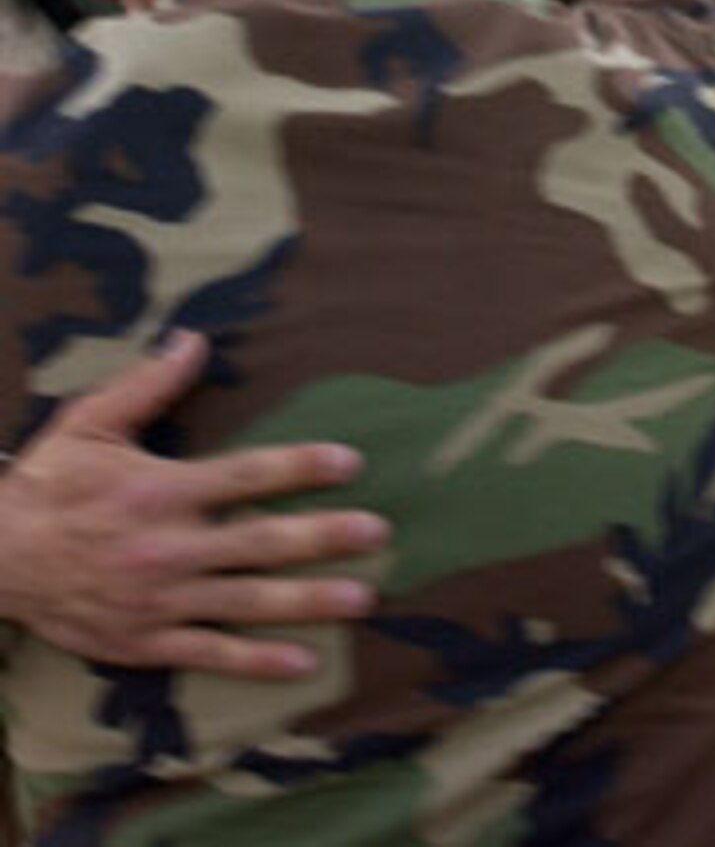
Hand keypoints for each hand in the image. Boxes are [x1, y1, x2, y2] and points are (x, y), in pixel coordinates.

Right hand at [0, 332, 389, 677]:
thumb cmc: (50, 483)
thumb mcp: (91, 422)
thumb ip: (149, 384)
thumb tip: (194, 338)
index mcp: (162, 489)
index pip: (246, 475)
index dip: (301, 467)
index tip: (350, 462)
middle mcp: (169, 546)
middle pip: (261, 541)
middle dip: (325, 537)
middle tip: (379, 534)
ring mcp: (161, 599)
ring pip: (248, 601)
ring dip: (309, 600)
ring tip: (363, 598)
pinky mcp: (146, 640)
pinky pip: (211, 652)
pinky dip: (258, 660)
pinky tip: (303, 662)